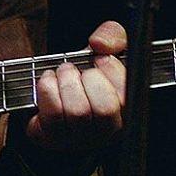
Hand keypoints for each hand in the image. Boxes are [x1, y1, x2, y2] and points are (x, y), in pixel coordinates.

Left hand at [26, 21, 125, 152]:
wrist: (52, 90)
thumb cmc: (84, 73)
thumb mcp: (104, 49)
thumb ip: (113, 35)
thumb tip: (100, 44)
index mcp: (127, 110)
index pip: (128, 97)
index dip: (112, 71)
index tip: (100, 58)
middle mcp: (107, 131)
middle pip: (105, 109)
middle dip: (87, 78)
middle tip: (76, 68)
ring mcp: (80, 139)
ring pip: (77, 112)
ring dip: (65, 82)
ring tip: (62, 73)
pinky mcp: (54, 139)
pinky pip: (52, 116)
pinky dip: (47, 91)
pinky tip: (48, 82)